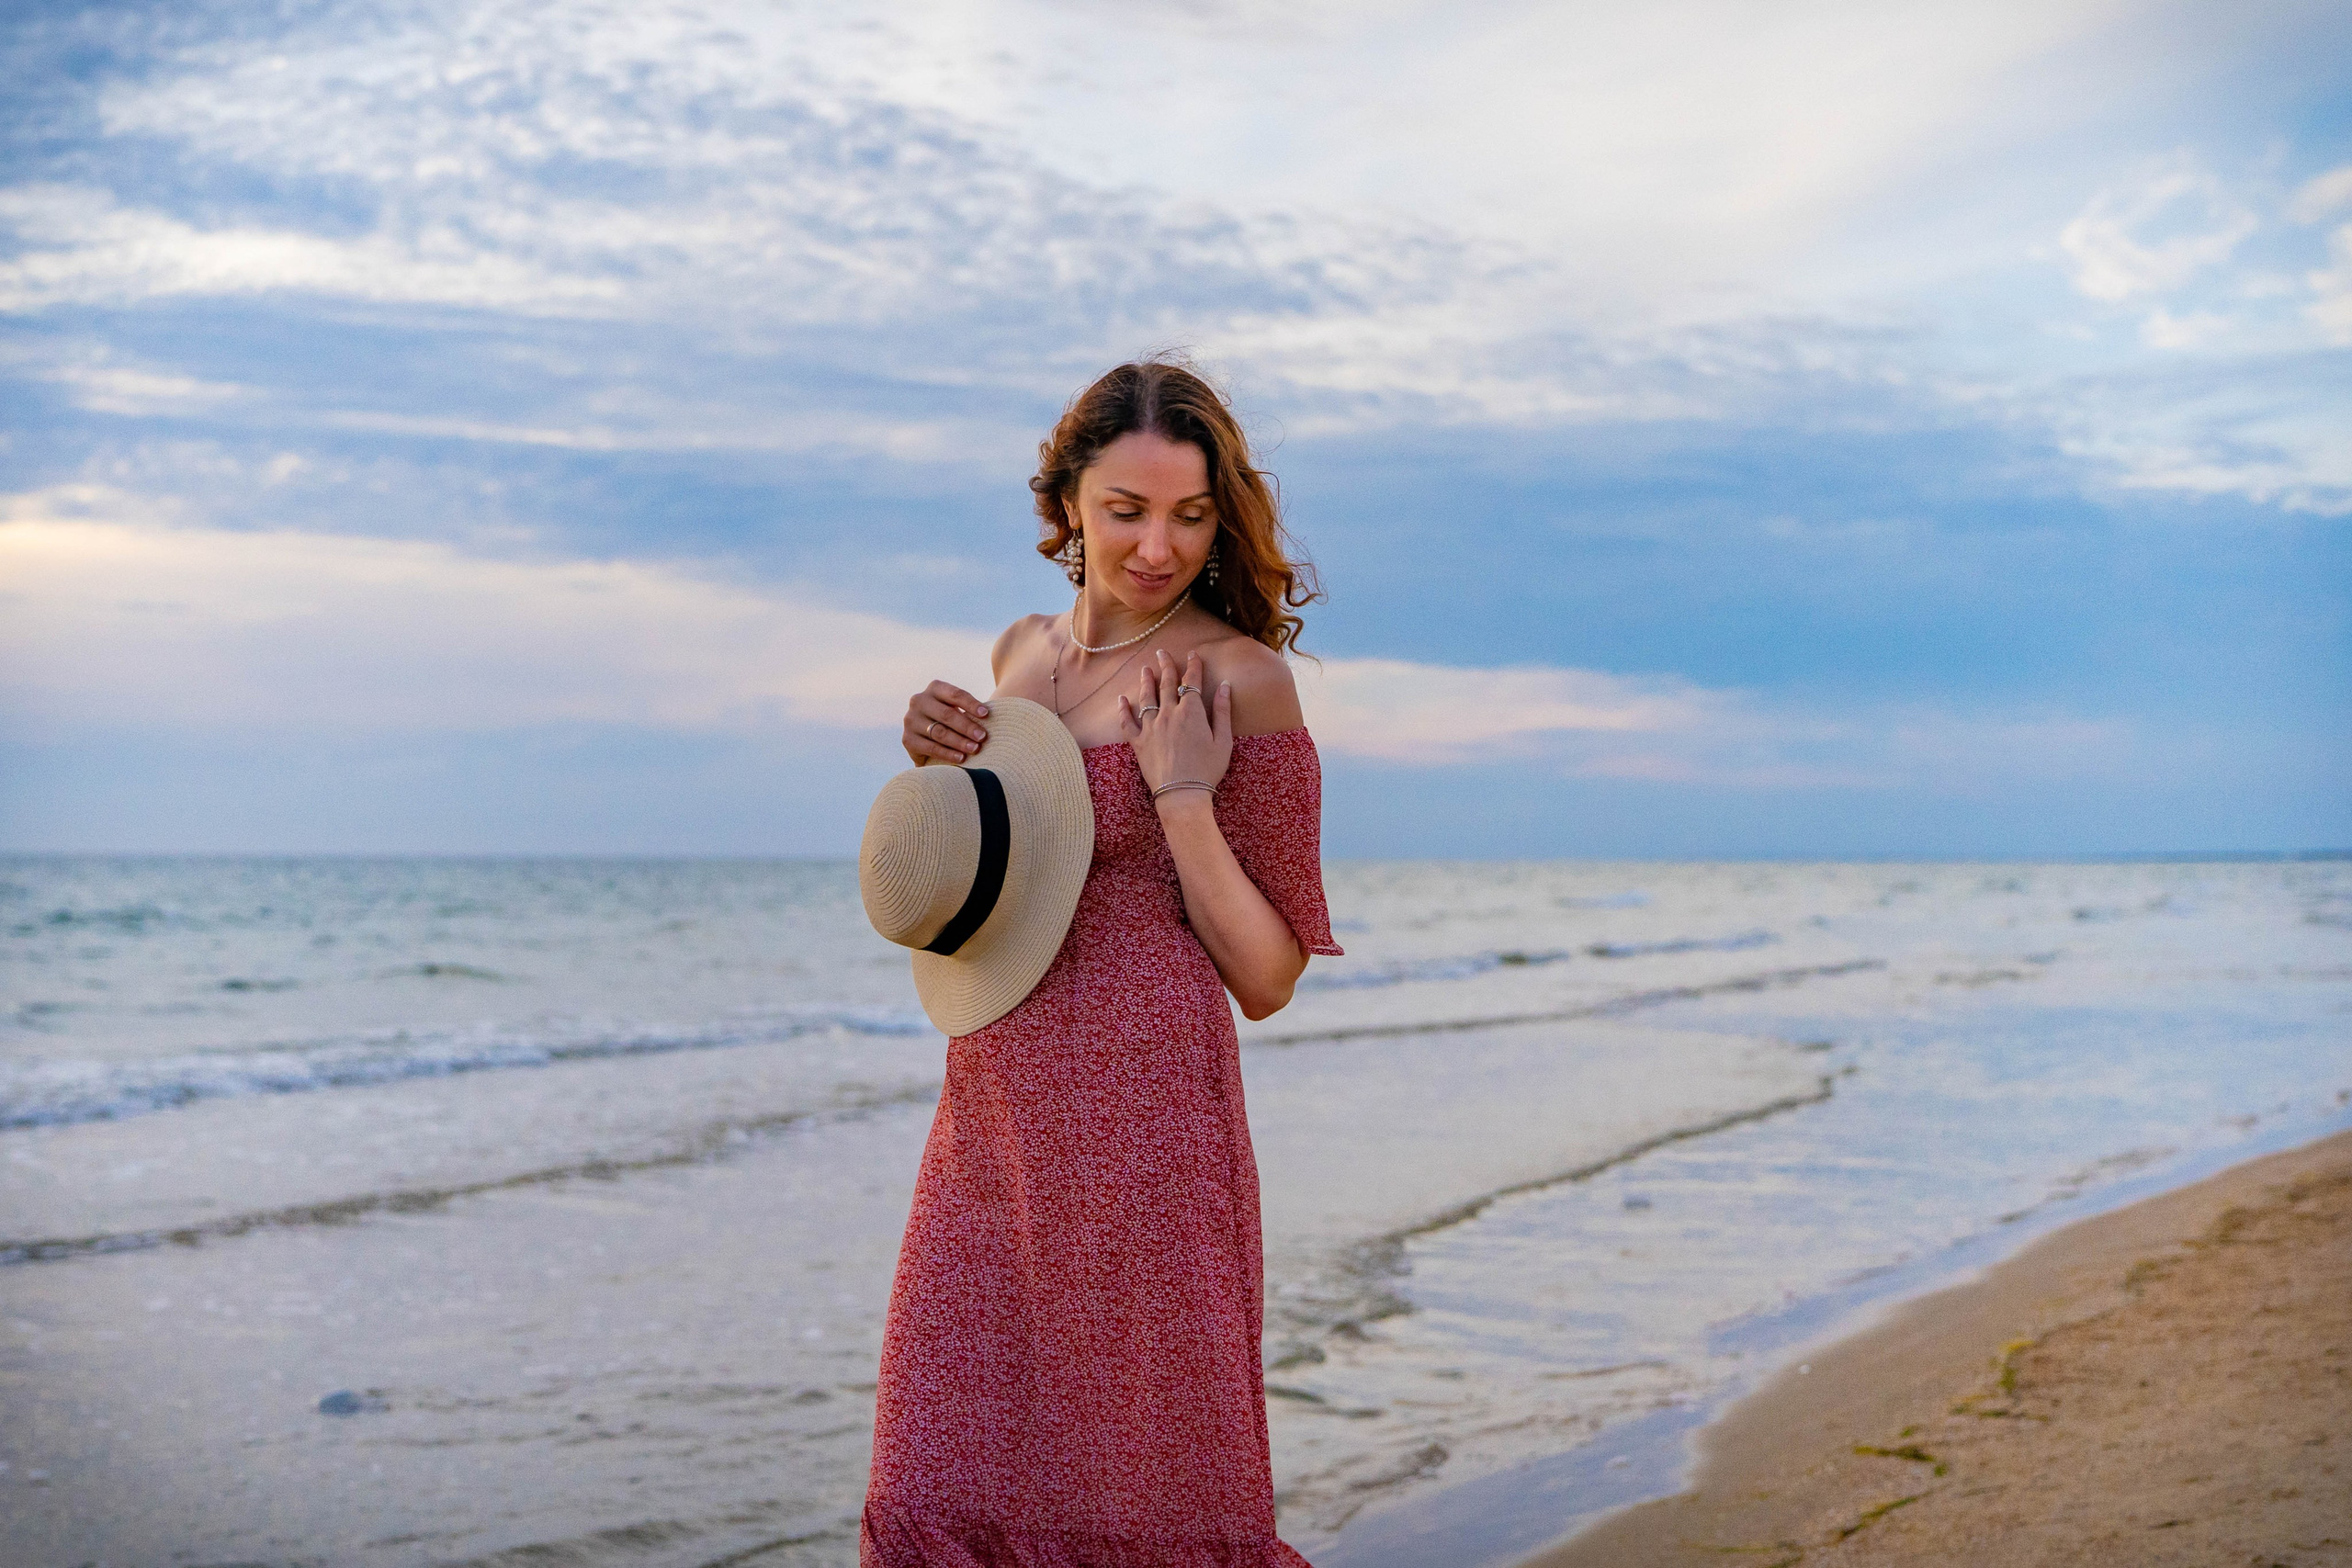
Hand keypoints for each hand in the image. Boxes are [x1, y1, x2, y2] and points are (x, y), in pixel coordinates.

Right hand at [902, 680, 988, 764]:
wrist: (928, 738)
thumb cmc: (952, 721)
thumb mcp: (958, 710)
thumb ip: (968, 712)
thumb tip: (988, 718)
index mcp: (934, 688)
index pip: (955, 694)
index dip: (971, 704)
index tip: (986, 715)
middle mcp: (919, 701)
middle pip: (947, 714)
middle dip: (967, 726)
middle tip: (982, 737)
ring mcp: (910, 720)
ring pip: (939, 732)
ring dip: (959, 742)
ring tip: (975, 749)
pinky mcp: (907, 739)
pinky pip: (930, 748)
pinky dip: (947, 754)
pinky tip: (961, 758)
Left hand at [1118, 649, 1230, 804]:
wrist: (1182, 794)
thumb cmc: (1207, 769)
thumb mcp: (1223, 740)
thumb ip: (1223, 711)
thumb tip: (1225, 685)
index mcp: (1191, 712)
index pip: (1191, 682)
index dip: (1193, 666)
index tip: (1193, 654)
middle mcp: (1168, 714)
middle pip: (1166, 684)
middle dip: (1165, 666)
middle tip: (1161, 652)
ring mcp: (1151, 728)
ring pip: (1146, 698)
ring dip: (1146, 682)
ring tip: (1144, 670)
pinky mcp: (1138, 743)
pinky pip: (1127, 723)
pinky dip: (1123, 710)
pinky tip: (1121, 700)